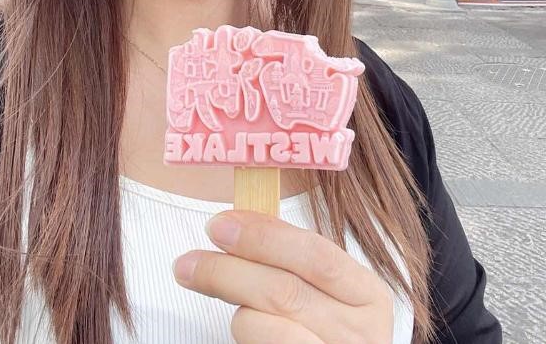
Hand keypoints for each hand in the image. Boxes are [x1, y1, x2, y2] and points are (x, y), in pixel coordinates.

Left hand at [173, 211, 393, 343]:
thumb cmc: (323, 327)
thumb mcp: (325, 291)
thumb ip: (293, 261)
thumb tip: (237, 224)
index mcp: (368, 295)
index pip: (316, 254)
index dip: (265, 236)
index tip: (222, 223)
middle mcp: (360, 333)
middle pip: (283, 290)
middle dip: (228, 270)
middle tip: (189, 261)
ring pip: (263, 325)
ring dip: (231, 305)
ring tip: (215, 293)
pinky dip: (243, 332)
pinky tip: (239, 322)